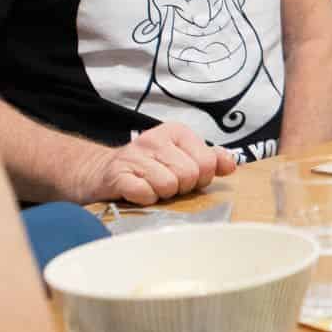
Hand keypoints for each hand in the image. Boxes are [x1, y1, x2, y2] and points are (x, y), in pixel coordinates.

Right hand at [69, 122, 237, 204]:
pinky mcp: (117, 175)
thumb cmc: (149, 168)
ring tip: (152, 187)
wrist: (100, 172)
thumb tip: (231, 164)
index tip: (186, 177)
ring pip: (168, 185)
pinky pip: (145, 194)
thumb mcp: (182, 157)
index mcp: (176, 132)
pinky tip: (139, 194)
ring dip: (162, 194)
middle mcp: (155, 139)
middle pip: (190, 175)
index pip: (208, 161)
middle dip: (182, 187)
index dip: (201, 178)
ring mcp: (134, 156)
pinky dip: (145, 199)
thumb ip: (210, 159)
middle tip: (167, 184)